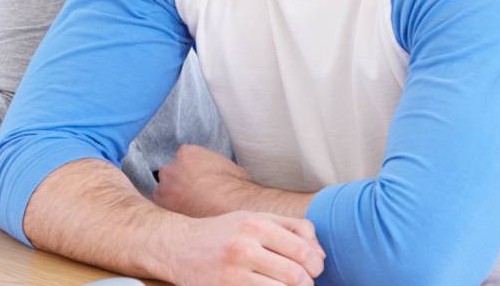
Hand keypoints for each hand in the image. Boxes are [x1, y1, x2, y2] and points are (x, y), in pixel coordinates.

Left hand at [155, 144, 254, 217]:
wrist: (231, 205)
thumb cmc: (236, 188)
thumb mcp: (229, 167)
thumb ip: (216, 166)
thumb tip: (219, 174)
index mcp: (188, 152)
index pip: (182, 159)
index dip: (189, 171)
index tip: (196, 181)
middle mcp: (173, 163)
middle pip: (170, 172)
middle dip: (179, 182)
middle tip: (191, 194)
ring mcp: (166, 180)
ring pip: (163, 187)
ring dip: (171, 195)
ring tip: (187, 206)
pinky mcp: (162, 197)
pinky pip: (158, 201)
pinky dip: (166, 206)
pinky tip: (180, 213)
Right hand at [165, 212, 325, 285]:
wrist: (178, 247)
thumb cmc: (222, 233)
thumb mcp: (253, 219)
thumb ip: (291, 228)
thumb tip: (321, 254)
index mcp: (255, 225)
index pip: (304, 250)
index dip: (317, 265)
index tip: (312, 269)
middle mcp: (244, 247)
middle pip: (296, 275)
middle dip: (307, 283)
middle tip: (302, 283)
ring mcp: (233, 273)